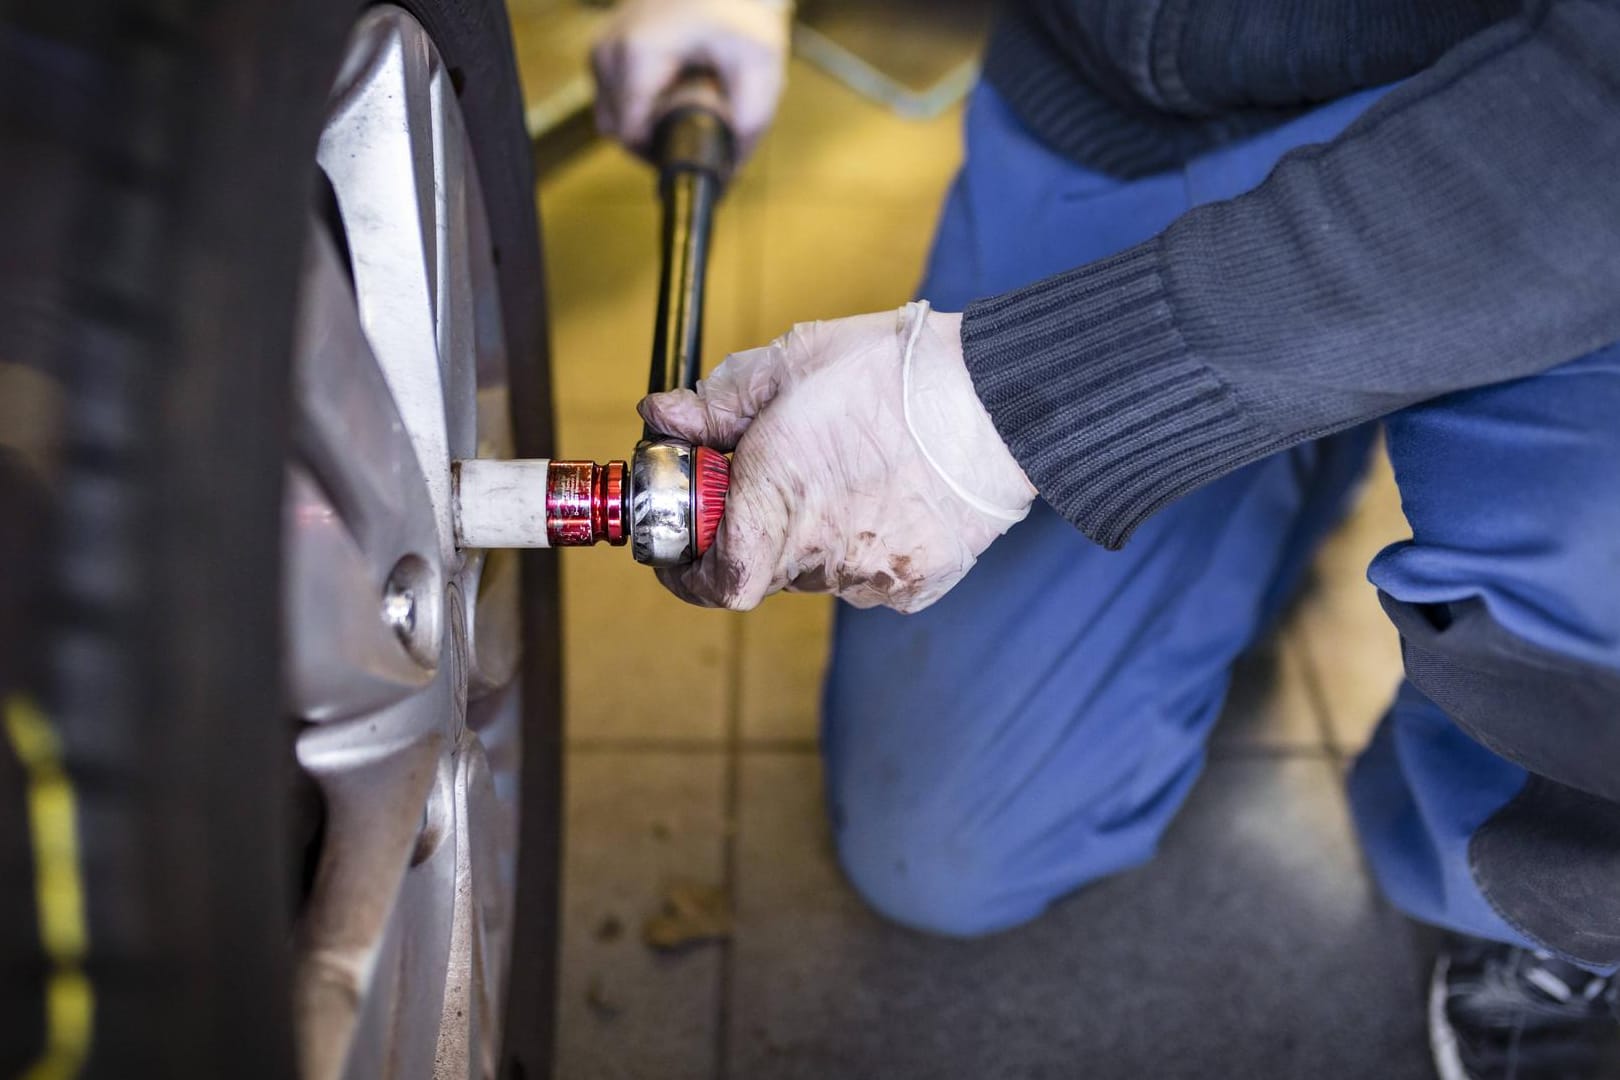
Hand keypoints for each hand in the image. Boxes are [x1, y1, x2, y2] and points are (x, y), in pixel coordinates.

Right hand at [591, 0, 790, 159]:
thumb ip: (749, 121)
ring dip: (644, 122)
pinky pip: (611, 97)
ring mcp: (602, 47)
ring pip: (611, 117)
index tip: (693, 148)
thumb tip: (730, 169)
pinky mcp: (603, 47)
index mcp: (636, 55)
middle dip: (654, 140)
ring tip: (684, 102)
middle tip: (695, 124)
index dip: (663, 154)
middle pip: (618, 130)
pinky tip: (668, 91)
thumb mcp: (758, 65)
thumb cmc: (739, 13)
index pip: (631, 135)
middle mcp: (609, 50)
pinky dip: (637, 104)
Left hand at [639, 302, 1036, 612]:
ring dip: (816, 532)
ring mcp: (872, 576)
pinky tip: (890, 492)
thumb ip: (715, 402)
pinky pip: (873, 573)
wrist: (998, 400)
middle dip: (758, 528)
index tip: (682, 550)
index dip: (687, 574)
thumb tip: (663, 416)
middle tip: (777, 475)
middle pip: (765, 566)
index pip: (711, 583)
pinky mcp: (919, 583)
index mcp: (774, 509)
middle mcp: (819, 556)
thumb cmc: (892, 374)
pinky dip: (868, 541)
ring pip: (820, 568)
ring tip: (849, 469)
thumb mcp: (788, 365)